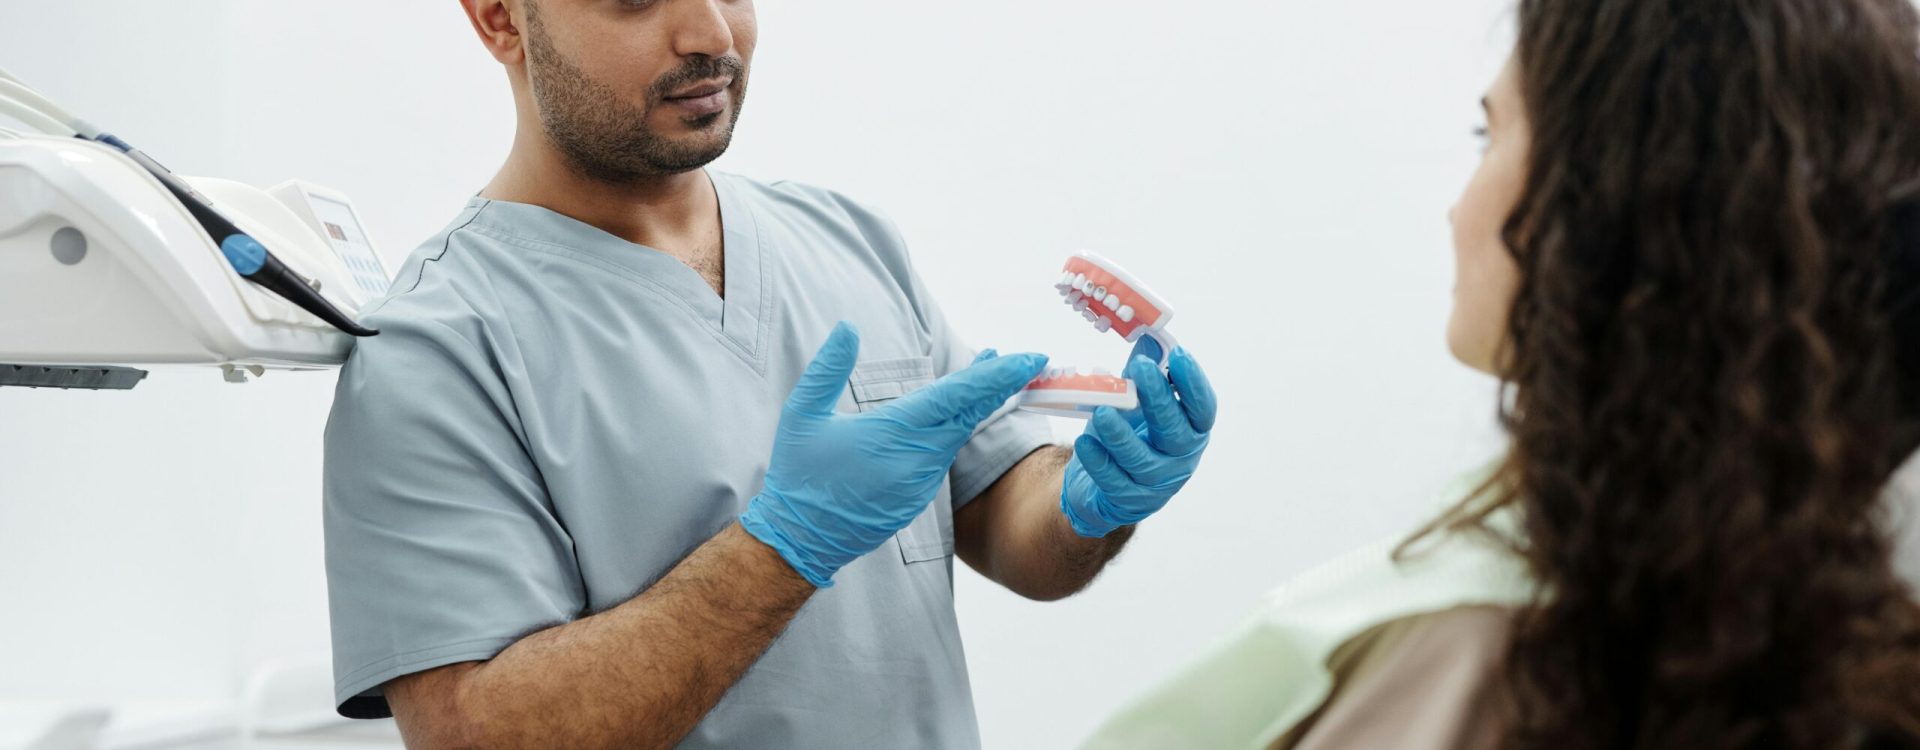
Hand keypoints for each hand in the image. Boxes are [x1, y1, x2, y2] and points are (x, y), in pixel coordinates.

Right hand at [741, 322, 1047, 585]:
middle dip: (1003, 383)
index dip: (996, 374)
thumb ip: (827, 368)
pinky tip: (961, 411)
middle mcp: (918, 456)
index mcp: (894, 431)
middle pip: (971, 412)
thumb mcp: (802, 415)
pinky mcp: (919, 495)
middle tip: (1032, 360)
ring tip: (995, 372)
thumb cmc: (800, 475)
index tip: (1029, 359)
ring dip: (980, 403)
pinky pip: (945, 453)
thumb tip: (847, 327)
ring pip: (960, 433)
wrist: (803, 539)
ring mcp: (922, 480)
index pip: (958, 396)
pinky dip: (959, 428)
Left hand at [1059, 341, 1217, 537]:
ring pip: (1142, 460)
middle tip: (1142, 369)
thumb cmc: (1129, 436)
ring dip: (1122, 435)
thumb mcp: (1137, 404)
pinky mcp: (1128, 501)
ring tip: (1103, 410)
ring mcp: (1156, 484)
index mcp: (1190, 432)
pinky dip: (1098, 461)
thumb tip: (1147, 334)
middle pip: (1176, 432)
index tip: (1178, 354)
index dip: (1194, 383)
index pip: (1203, 409)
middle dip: (1160, 400)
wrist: (1103, 487)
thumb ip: (1143, 374)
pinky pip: (1113, 481)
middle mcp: (1180, 459)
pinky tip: (1085, 441)